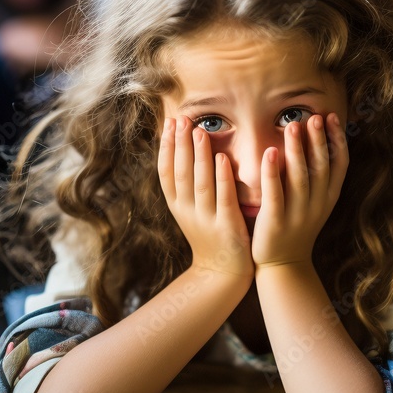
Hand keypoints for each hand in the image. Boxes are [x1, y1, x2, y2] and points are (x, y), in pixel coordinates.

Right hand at [157, 116, 253, 278]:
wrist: (222, 274)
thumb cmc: (210, 234)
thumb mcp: (191, 210)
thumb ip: (188, 183)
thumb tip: (184, 148)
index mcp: (177, 205)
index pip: (166, 171)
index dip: (166, 147)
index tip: (169, 123)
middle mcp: (187, 211)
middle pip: (180, 172)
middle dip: (180, 144)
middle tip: (181, 118)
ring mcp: (206, 219)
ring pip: (199, 182)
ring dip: (199, 155)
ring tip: (199, 131)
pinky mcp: (227, 227)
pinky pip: (223, 198)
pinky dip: (221, 177)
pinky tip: (222, 158)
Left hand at [251, 113, 348, 268]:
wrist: (282, 267)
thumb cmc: (295, 228)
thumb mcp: (314, 203)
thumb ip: (316, 177)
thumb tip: (317, 141)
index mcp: (328, 198)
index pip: (340, 164)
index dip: (337, 140)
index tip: (332, 117)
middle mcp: (317, 204)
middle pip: (321, 167)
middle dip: (319, 140)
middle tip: (314, 116)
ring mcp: (298, 214)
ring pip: (300, 177)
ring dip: (298, 150)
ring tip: (293, 126)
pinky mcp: (275, 222)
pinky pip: (275, 193)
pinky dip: (273, 172)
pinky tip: (269, 152)